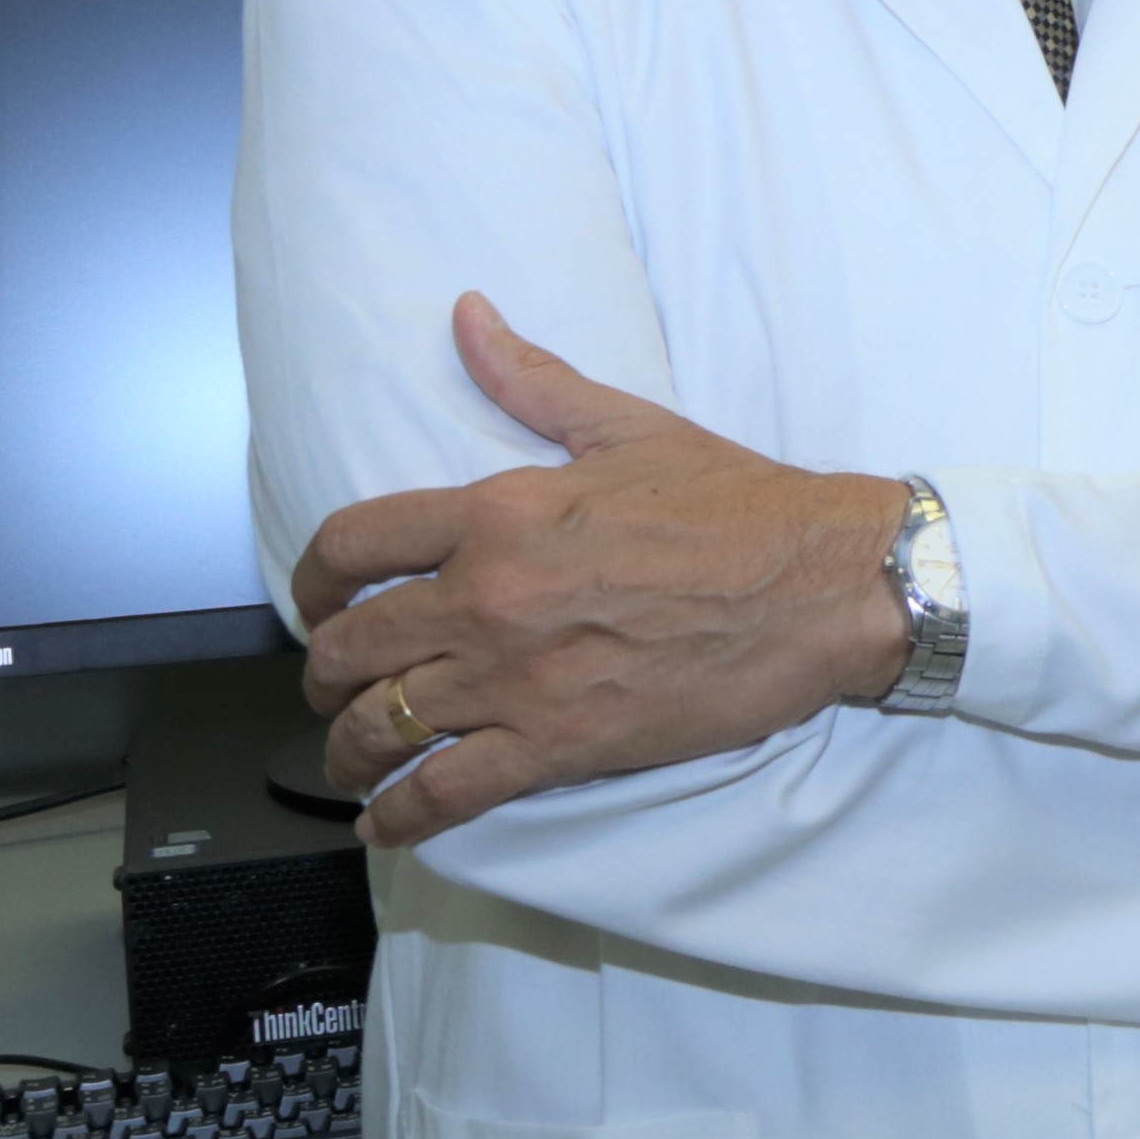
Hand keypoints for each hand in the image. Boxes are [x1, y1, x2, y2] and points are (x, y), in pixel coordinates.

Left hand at [293, 294, 911, 848]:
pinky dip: (400, 815)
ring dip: (348, 747)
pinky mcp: (561, 744)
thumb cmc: (745, 506)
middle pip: (348, 647)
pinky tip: (385, 821)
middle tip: (334, 687)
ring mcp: (519, 678)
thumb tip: (468, 317)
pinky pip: (445, 791)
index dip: (309, 581)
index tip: (316, 602)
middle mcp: (489, 597)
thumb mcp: (630, 428)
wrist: (830, 584)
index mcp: (498, 513)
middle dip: (323, 674)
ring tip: (353, 756)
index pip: (350, 544)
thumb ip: (532, 381)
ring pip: (380, 725)